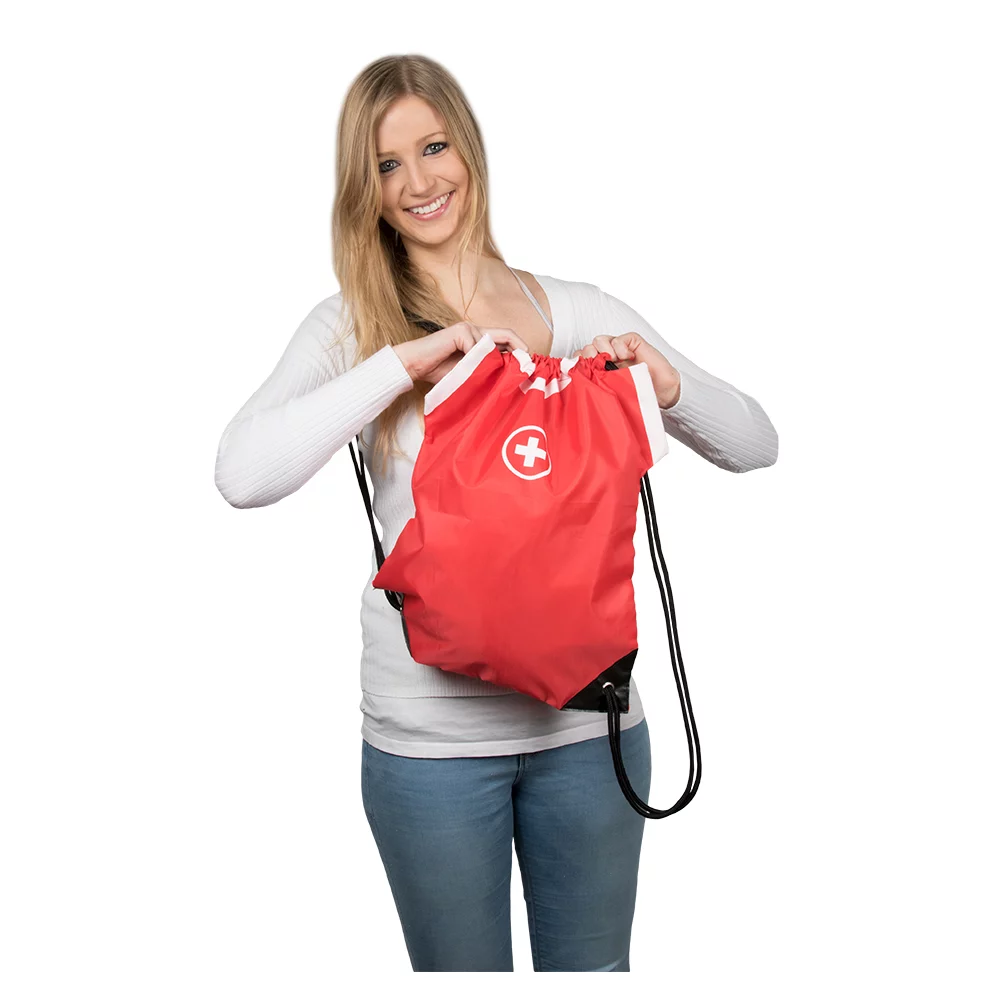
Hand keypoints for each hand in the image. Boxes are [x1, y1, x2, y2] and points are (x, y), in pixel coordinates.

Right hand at [394, 322, 529, 385]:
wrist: (415, 367)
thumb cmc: (439, 373)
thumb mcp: (470, 373)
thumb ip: (487, 370)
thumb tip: (510, 377)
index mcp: (479, 339)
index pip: (507, 339)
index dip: (521, 350)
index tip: (529, 366)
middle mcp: (476, 330)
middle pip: (507, 334)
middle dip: (521, 349)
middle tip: (528, 366)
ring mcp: (468, 328)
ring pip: (493, 343)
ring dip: (494, 361)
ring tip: (497, 374)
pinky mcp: (460, 331)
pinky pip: (477, 348)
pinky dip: (475, 361)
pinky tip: (466, 370)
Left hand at [573, 332, 680, 407]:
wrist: (661, 391)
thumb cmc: (637, 393)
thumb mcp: (611, 391)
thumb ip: (596, 385)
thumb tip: (577, 386)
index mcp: (598, 368)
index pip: (579, 359)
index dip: (578, 363)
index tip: (583, 374)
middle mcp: (606, 356)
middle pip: (587, 348)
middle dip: (589, 357)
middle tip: (599, 368)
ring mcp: (618, 348)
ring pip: (599, 340)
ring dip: (603, 351)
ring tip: (614, 362)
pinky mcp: (632, 342)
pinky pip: (618, 338)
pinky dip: (620, 347)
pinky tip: (628, 357)